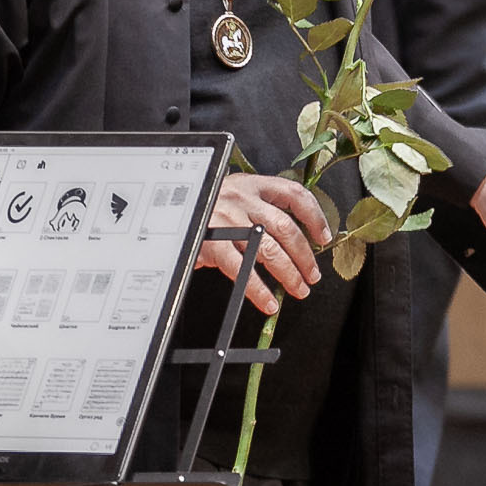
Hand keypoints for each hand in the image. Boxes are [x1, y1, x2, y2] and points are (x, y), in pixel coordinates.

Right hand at [195, 174, 330, 316]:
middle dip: (304, 255)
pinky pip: (243, 270)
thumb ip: (256, 210)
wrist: (163, 214)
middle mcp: (241, 198)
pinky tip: (268, 301)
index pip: (293, 193)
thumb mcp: (230, 197)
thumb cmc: (201, 210)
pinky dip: (259, 290)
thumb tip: (289, 242)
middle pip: (286, 228)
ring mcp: (227, 220)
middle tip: (312, 275)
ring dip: (289, 273)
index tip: (323, 236)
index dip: (314, 215)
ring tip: (298, 288)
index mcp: (250, 184)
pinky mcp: (213, 243)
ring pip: (269, 250)